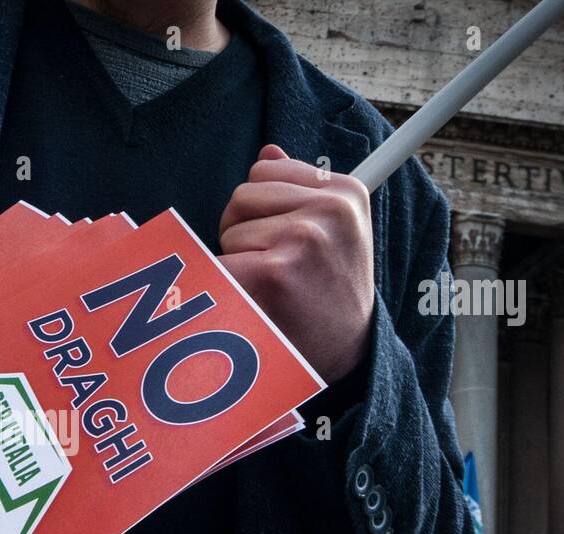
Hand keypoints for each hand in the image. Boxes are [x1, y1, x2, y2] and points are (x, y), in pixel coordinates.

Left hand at [218, 144, 374, 382]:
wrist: (345, 354)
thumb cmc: (330, 291)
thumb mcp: (333, 230)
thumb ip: (299, 188)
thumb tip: (267, 151)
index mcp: (345, 191)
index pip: (266, 169)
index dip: (262, 208)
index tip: (286, 240)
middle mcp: (330, 210)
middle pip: (241, 195)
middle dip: (245, 231)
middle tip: (276, 268)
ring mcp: (303, 238)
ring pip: (228, 230)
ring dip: (238, 259)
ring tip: (272, 287)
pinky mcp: (274, 272)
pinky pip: (218, 263)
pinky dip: (224, 285)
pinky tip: (254, 301)